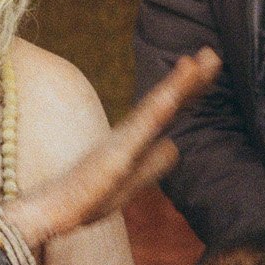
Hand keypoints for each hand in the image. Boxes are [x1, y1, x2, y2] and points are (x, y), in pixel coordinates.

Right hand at [14, 48, 220, 246]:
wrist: (52, 212)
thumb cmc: (85, 198)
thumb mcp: (128, 182)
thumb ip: (152, 164)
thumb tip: (175, 145)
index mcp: (134, 139)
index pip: (167, 109)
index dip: (188, 86)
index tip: (207, 62)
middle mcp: (129, 134)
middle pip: (166, 103)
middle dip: (191, 79)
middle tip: (212, 53)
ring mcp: (121, 143)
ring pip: (156, 109)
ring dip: (179, 85)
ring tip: (199, 62)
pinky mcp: (114, 157)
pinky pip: (139, 131)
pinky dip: (157, 110)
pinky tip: (173, 96)